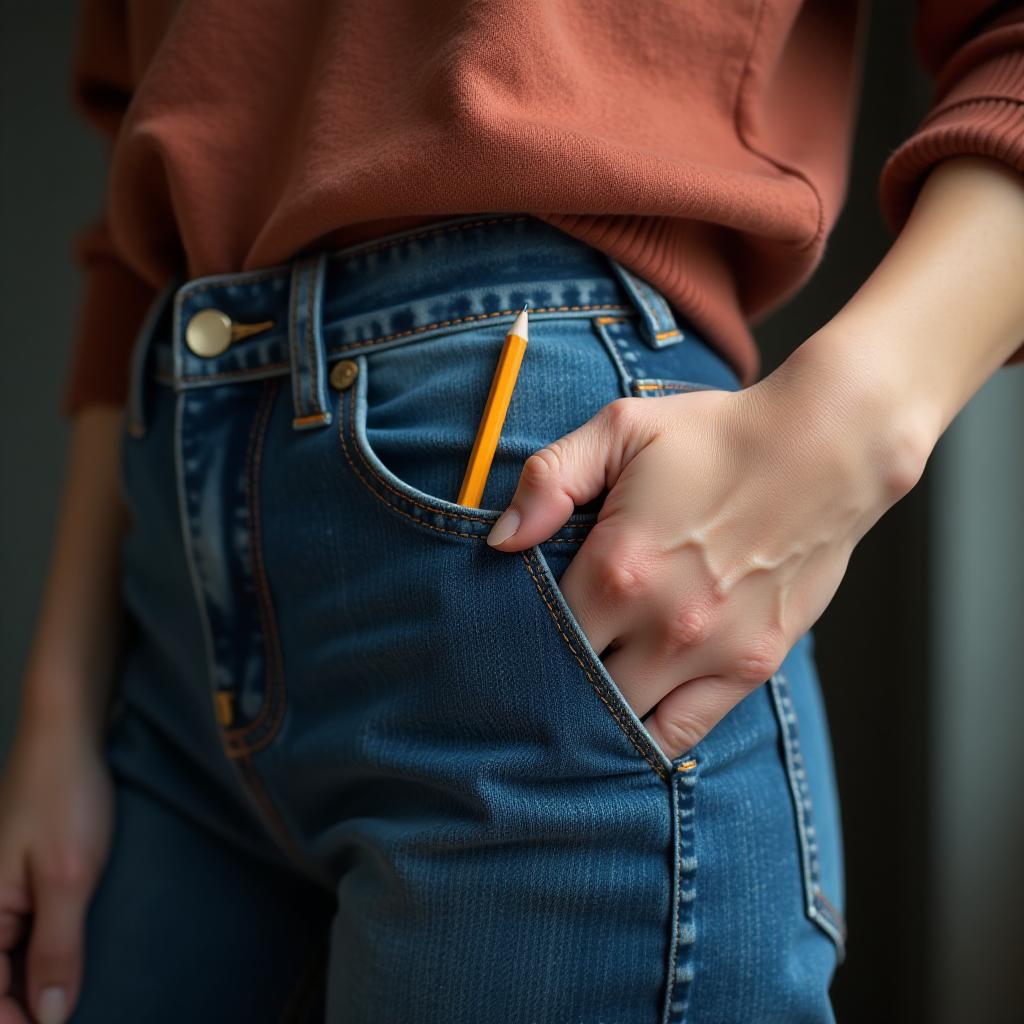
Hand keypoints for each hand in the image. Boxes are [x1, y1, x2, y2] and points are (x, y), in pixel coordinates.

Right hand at [0, 710, 114, 1023]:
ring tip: (72, 999)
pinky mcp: (19, 881)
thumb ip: (57, 948)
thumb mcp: (69, 877)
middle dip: (26, 1007)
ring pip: (9, 961)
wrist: (67, 735)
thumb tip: (47, 1018)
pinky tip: (69, 966)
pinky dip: (42, 956)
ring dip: (34, 985)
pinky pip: (22, 935)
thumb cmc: (65, 798)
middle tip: (68, 1015)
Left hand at [486, 346, 928, 760]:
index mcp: (618, 567)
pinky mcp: (751, 666)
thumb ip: (551, 480)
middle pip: (577, 686)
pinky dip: (650, 737)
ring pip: (626, 721)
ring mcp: (711, 652)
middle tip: (529, 678)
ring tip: (573, 705)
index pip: (542, 633)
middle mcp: (661, 623)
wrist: (826, 449)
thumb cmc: (717, 436)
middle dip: (550, 682)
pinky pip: (685, 731)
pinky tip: (628, 724)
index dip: (518, 638)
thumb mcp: (622, 429)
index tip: (507, 639)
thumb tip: (501, 540)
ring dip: (594, 717)